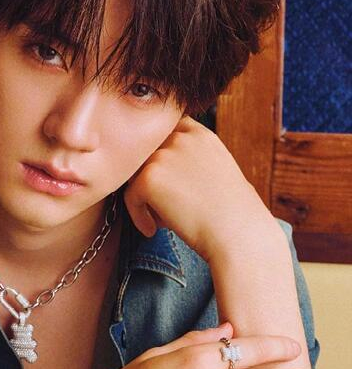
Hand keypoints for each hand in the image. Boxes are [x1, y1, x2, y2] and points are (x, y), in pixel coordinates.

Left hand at [123, 115, 275, 262]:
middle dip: (150, 180)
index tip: (165, 183)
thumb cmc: (234, 214)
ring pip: (135, 175)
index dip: (160, 158)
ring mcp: (164, 155)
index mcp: (200, 135)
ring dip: (143, 198)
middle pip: (146, 154)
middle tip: (164, 208)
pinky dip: (137, 216)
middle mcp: (181, 138)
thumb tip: (163, 173)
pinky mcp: (149, 177)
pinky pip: (130, 196)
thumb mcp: (218, 172)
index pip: (165, 134)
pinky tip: (152, 230)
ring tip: (162, 219)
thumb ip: (191, 161)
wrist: (238, 233)